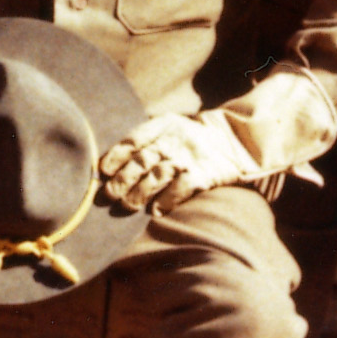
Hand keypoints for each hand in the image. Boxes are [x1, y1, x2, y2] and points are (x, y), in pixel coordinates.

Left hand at [98, 113, 257, 214]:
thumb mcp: (168, 128)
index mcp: (161, 126)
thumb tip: (106, 165)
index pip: (133, 140)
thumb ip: (143, 141)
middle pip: (142, 160)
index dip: (115, 156)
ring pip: (158, 175)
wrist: (234, 141)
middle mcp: (173, 141)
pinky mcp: (204, 175)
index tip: (103, 171)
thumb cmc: (188, 139)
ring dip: (140, 192)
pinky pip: (182, 188)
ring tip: (127, 205)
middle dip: (123, 179)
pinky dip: (167, 200)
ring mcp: (188, 158)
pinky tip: (155, 210)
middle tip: (108, 194)